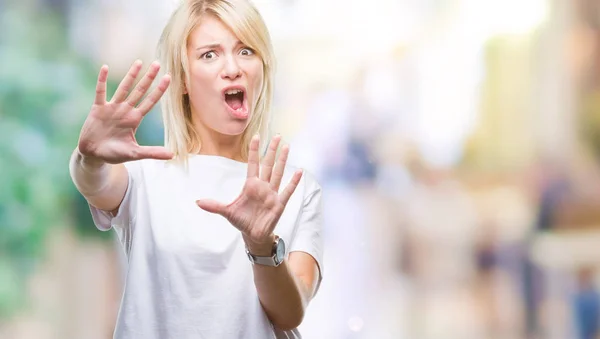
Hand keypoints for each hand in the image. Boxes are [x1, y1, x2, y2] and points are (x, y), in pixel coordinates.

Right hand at [77, 60, 172, 164]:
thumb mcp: (135, 153)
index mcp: (135, 119)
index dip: (159, 90)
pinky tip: (105, 67)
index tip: (168, 77)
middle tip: (158, 63)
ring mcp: (112, 108)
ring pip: (123, 88)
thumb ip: (152, 152)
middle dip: (149, 78)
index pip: (150, 101)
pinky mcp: (98, 108)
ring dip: (131, 75)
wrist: (94, 155)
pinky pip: (100, 92)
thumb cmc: (114, 154)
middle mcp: (125, 110)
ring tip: (139, 62)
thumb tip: (172, 155)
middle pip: (139, 91)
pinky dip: (102, 80)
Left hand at [196, 135, 302, 250]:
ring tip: (287, 147)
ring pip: (278, 173)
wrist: (253, 234)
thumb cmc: (241, 220)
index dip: (255, 150)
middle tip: (278, 136)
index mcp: (250, 185)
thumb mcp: (227, 212)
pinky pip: (287, 190)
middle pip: (268, 164)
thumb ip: (214, 206)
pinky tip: (299, 171)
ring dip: (282, 160)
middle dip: (272, 150)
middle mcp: (262, 186)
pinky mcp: (279, 203)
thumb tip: (197, 202)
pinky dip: (293, 181)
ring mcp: (272, 194)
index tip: (257, 136)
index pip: (253, 164)